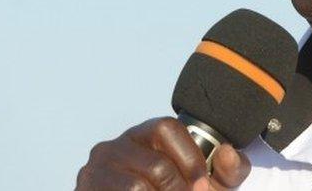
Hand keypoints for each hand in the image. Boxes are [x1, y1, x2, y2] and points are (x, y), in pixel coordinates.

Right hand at [76, 117, 250, 189]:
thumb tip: (226, 153)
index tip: (202, 185)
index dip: (190, 158)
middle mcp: (114, 147)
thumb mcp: (206, 183)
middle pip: (156, 166)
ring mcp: (94, 171)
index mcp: (142, 135)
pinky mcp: (84, 190)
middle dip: (180, 190)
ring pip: (136, 188)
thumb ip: (227, 169)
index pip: (166, 127)